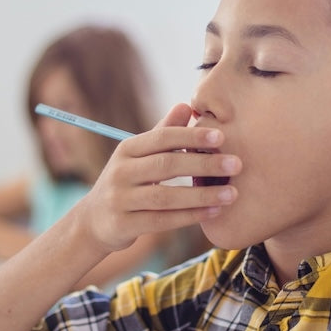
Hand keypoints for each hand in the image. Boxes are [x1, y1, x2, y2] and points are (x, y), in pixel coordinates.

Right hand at [72, 103, 240, 253]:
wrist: (94, 221)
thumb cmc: (128, 182)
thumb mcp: (139, 156)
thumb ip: (164, 133)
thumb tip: (186, 105)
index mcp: (127, 149)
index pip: (162, 137)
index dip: (191, 136)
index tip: (221, 136)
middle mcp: (121, 172)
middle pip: (166, 165)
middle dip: (204, 163)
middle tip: (236, 164)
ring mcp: (120, 200)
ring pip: (166, 197)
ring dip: (202, 195)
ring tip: (232, 193)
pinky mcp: (124, 225)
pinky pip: (163, 221)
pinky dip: (190, 216)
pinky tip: (214, 212)